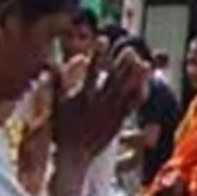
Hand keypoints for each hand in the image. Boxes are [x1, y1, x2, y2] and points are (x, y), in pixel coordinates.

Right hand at [53, 48, 150, 162]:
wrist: (72, 156)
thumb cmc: (61, 130)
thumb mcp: (54, 106)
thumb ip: (55, 85)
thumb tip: (50, 65)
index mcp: (81, 98)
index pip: (90, 72)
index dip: (97, 55)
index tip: (102, 39)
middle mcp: (97, 105)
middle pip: (112, 80)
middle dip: (121, 64)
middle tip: (130, 49)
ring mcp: (109, 114)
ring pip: (125, 92)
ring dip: (135, 77)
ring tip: (144, 63)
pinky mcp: (118, 122)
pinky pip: (131, 107)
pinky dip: (139, 94)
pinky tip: (146, 83)